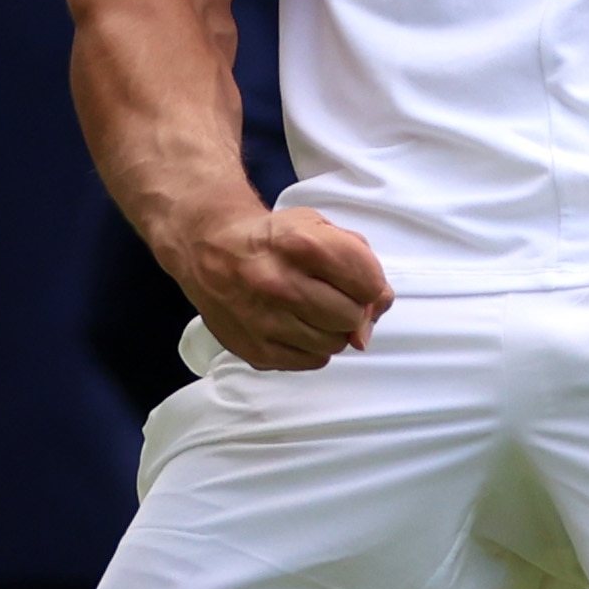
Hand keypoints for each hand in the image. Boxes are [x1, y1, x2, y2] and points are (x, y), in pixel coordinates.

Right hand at [175, 204, 391, 370]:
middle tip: (331, 295)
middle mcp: (281, 284)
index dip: (370, 284)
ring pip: (334, 344)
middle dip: (352, 308)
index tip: (356, 280)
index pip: (369, 283)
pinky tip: (295, 325)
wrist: (209, 251)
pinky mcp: (256, 350)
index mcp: (302, 245)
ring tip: (311, 310)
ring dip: (332, 329)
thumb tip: (379, 308)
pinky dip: (311, 346)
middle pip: (352, 318)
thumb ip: (359, 259)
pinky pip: (311, 361)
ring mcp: (265, 321)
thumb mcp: (317, 227)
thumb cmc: (272, 239)